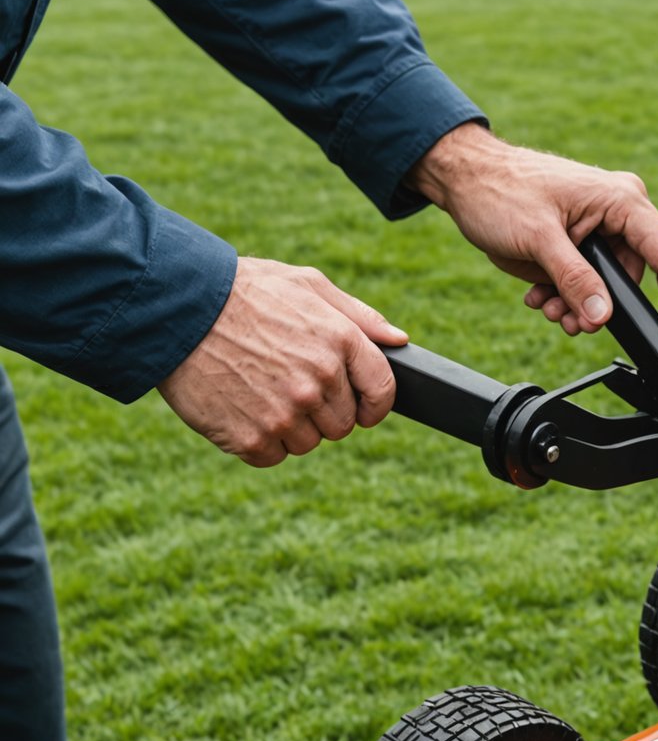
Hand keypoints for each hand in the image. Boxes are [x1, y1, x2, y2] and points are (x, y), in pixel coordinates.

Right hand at [157, 257, 406, 466]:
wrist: (174, 309)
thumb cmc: (244, 292)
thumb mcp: (306, 284)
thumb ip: (359, 316)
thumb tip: (400, 341)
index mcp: (339, 341)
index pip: (382, 390)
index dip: (376, 404)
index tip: (365, 408)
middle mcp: (317, 381)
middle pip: (344, 424)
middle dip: (325, 411)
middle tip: (289, 384)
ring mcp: (285, 413)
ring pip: (309, 443)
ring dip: (291, 427)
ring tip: (261, 390)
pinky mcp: (251, 438)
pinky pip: (273, 456)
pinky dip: (260, 441)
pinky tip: (242, 408)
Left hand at [409, 123, 657, 337]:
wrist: (465, 181)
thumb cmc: (500, 191)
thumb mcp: (539, 238)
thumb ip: (574, 279)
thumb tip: (602, 316)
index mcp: (622, 201)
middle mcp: (618, 216)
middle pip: (633, 280)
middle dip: (602, 309)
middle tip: (572, 324)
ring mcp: (598, 232)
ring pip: (606, 289)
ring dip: (578, 308)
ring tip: (548, 309)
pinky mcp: (577, 248)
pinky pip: (584, 285)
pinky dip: (564, 299)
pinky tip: (538, 297)